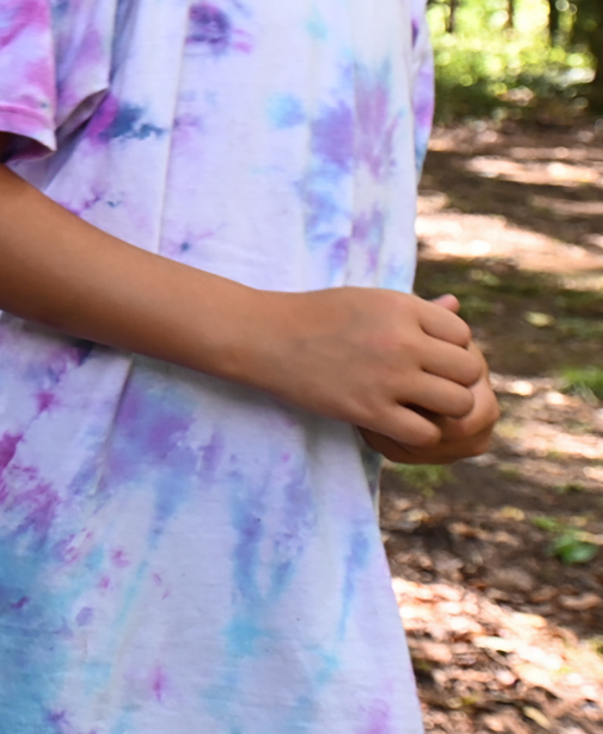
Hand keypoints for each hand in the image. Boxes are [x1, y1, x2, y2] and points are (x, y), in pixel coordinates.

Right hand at [234, 287, 491, 446]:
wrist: (264, 337)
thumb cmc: (317, 315)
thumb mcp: (368, 300)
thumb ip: (415, 308)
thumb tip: (456, 307)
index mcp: (403, 307)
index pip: (462, 335)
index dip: (448, 348)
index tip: (424, 356)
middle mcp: (402, 340)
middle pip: (468, 370)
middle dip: (453, 380)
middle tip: (426, 385)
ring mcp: (387, 377)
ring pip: (457, 403)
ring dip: (442, 409)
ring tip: (417, 405)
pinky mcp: (369, 410)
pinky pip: (425, 432)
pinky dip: (418, 433)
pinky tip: (397, 422)